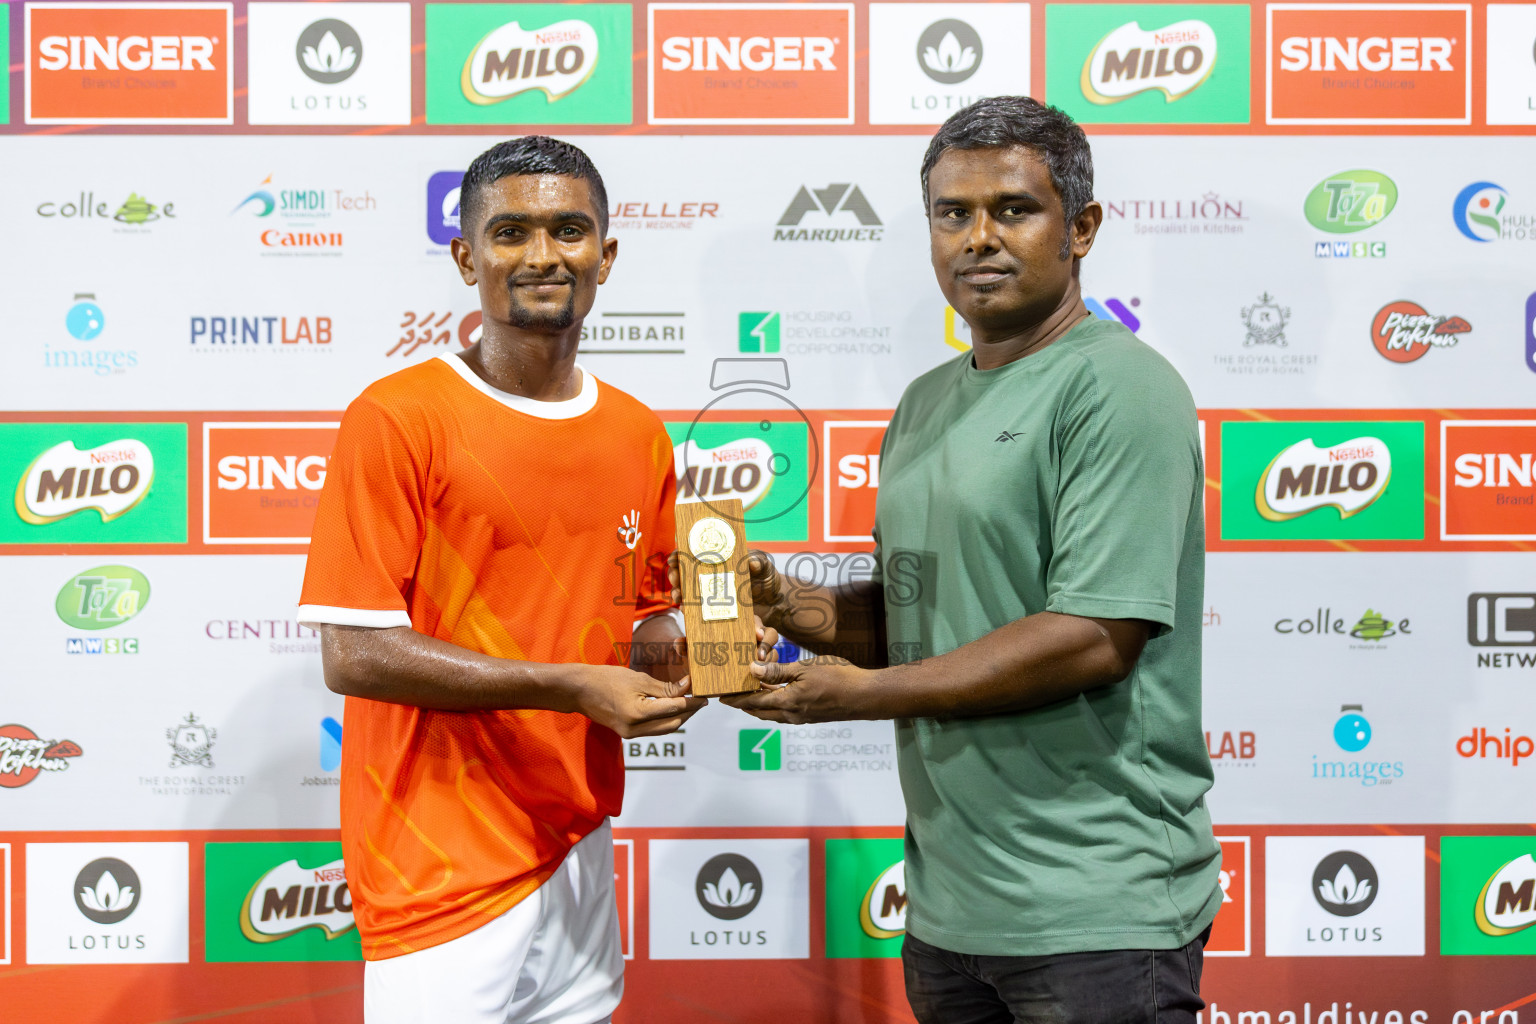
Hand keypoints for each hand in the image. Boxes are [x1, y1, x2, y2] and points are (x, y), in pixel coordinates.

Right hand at [571, 664, 706, 737]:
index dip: (692, 701)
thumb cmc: (606, 679)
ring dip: (679, 718)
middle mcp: (634, 729)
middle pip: (673, 723)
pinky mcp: (627, 734)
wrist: (579, 691)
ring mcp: (630, 734)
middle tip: (701, 699)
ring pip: (665, 729)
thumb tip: (688, 687)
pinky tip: (673, 709)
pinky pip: (654, 730)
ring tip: (691, 704)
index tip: (704, 694)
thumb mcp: (638, 679)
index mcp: (637, 713)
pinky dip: (666, 720)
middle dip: (689, 712)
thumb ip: (665, 687)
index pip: (674, 708)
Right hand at [668, 548, 784, 627]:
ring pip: (685, 594)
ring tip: (679, 598)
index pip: (691, 555)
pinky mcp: (715, 612)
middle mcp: (709, 577)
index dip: (679, 556)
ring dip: (678, 595)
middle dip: (675, 577)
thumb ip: (759, 561)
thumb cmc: (767, 578)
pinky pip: (697, 613)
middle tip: (676, 581)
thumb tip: (751, 564)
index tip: (675, 559)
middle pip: (683, 575)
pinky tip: (686, 612)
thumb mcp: (765, 566)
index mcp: (717, 561)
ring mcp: (710, 595)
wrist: (776, 602)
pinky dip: (689, 614)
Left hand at [721, 655, 877, 723]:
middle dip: (742, 704)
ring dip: (757, 705)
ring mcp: (801, 718)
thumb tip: (752, 670)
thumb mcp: (805, 668)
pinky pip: (784, 713)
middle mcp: (791, 715)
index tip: (720, 696)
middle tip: (728, 696)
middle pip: (758, 711)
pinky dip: (772, 705)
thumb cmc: (839, 677)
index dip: (734, 698)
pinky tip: (773, 695)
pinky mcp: (810, 717)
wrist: (865, 696)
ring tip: (747, 694)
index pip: (752, 701)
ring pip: (771, 714)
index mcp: (787, 702)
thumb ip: (778, 671)